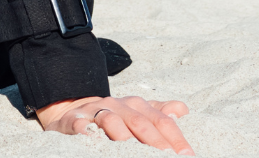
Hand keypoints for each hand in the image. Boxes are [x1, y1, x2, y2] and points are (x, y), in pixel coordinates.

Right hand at [36, 95, 192, 153]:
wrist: (71, 108)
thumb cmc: (113, 116)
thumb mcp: (137, 111)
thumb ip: (159, 112)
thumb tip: (181, 110)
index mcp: (137, 105)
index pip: (160, 120)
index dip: (175, 138)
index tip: (187, 155)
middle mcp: (118, 105)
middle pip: (139, 122)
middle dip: (156, 142)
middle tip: (167, 157)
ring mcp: (95, 111)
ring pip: (111, 122)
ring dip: (124, 138)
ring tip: (134, 152)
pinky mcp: (74, 120)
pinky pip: (81, 126)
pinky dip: (87, 132)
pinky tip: (94, 140)